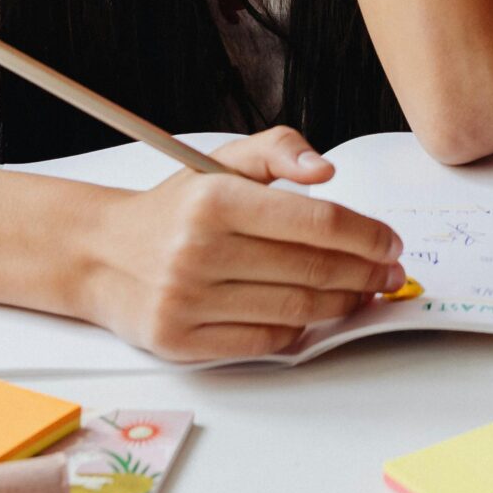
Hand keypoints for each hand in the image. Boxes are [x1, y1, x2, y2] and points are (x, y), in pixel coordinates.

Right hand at [81, 126, 409, 361]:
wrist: (103, 255)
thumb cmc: (176, 209)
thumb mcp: (220, 162)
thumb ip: (278, 150)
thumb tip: (326, 171)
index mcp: (214, 200)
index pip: (314, 221)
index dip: (365, 234)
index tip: (390, 242)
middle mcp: (198, 251)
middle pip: (312, 269)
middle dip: (365, 273)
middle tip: (389, 273)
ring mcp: (187, 301)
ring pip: (295, 311)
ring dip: (342, 304)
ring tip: (362, 293)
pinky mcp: (181, 342)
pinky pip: (264, 343)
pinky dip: (300, 331)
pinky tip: (315, 314)